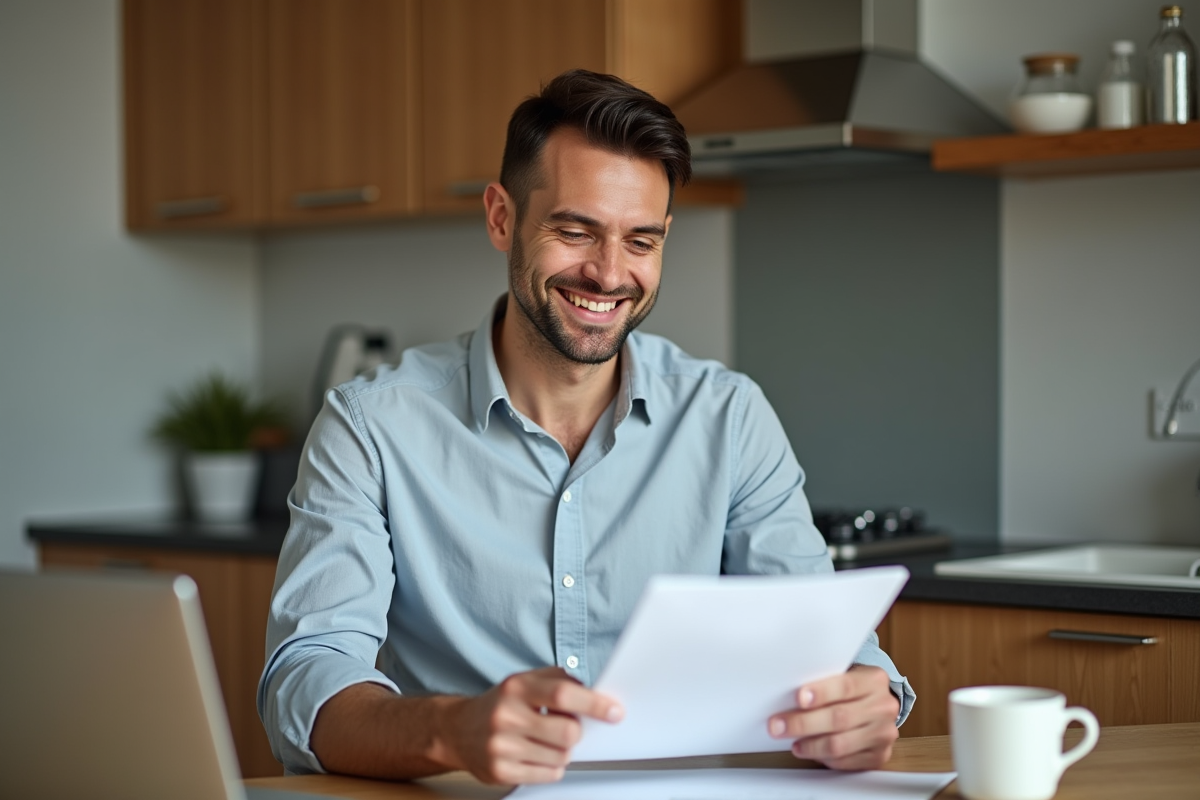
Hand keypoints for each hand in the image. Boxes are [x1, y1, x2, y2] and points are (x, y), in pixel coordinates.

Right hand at [439, 666, 622, 784]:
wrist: (457, 729)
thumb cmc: (501, 704)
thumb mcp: (525, 681)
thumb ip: (560, 681)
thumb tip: (596, 695)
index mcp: (517, 687)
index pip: (563, 694)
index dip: (594, 704)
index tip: (614, 712)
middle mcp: (506, 715)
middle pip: (567, 733)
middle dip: (576, 733)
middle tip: (566, 728)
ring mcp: (501, 746)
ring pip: (561, 757)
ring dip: (562, 751)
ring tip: (544, 741)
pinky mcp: (500, 771)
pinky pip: (548, 775)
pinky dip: (551, 767)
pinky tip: (535, 754)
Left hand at [767, 664, 899, 770]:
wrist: (879, 705)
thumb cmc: (852, 689)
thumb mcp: (843, 674)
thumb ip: (823, 681)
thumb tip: (786, 694)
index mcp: (874, 680)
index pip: (845, 686)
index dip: (821, 693)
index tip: (799, 698)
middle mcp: (883, 707)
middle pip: (839, 718)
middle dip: (804, 723)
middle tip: (778, 726)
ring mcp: (883, 734)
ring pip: (840, 744)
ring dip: (810, 745)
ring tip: (793, 743)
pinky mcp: (879, 756)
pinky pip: (845, 762)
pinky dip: (823, 758)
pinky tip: (810, 752)